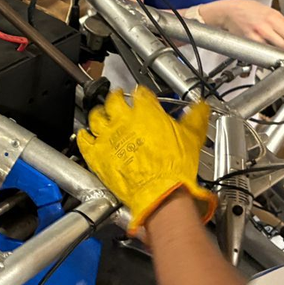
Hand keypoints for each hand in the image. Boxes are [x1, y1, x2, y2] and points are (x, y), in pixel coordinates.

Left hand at [77, 87, 215, 233]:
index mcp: (146, 111)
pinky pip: (84, 140)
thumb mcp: (191, 137)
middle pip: (114, 100)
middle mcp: (124, 119)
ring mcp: (108, 136)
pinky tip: (84, 134)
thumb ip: (195, 119)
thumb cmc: (174, 167)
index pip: (141, 94)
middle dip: (115, 97)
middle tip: (117, 98)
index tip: (141, 97)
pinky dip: (83, 136)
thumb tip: (200, 107)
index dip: (142, 95)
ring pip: (96, 117)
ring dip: (98, 114)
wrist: (160, 191)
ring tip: (100, 114)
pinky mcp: (97, 154)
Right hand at [199, 0, 283, 48]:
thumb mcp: (271, 12)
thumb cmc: (249, 10)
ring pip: (274, 51)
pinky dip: (265, 53)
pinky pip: (262, 52)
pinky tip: (264, 49)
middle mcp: (267, 26)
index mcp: (275, 18)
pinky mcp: (249, 42)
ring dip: (277, 52)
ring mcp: (257, 35)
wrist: (229, 11)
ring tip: (274, 49)